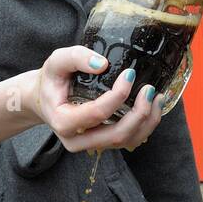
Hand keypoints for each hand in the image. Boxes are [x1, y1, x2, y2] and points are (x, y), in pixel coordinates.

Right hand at [30, 46, 164, 153]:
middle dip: (139, 114)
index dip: (118, 95)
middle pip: (116, 136)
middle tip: (149, 90)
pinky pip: (128, 141)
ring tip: (157, 98)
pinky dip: (145, 126)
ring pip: (125, 142)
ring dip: (147, 122)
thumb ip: (76, 57)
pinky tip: (153, 107)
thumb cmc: (52, 79)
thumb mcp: (57, 61)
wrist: (45, 98)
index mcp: (63, 121)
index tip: (130, 74)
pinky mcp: (102, 142)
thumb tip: (103, 64)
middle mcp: (76, 140)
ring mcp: (90, 144)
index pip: (97, 113)